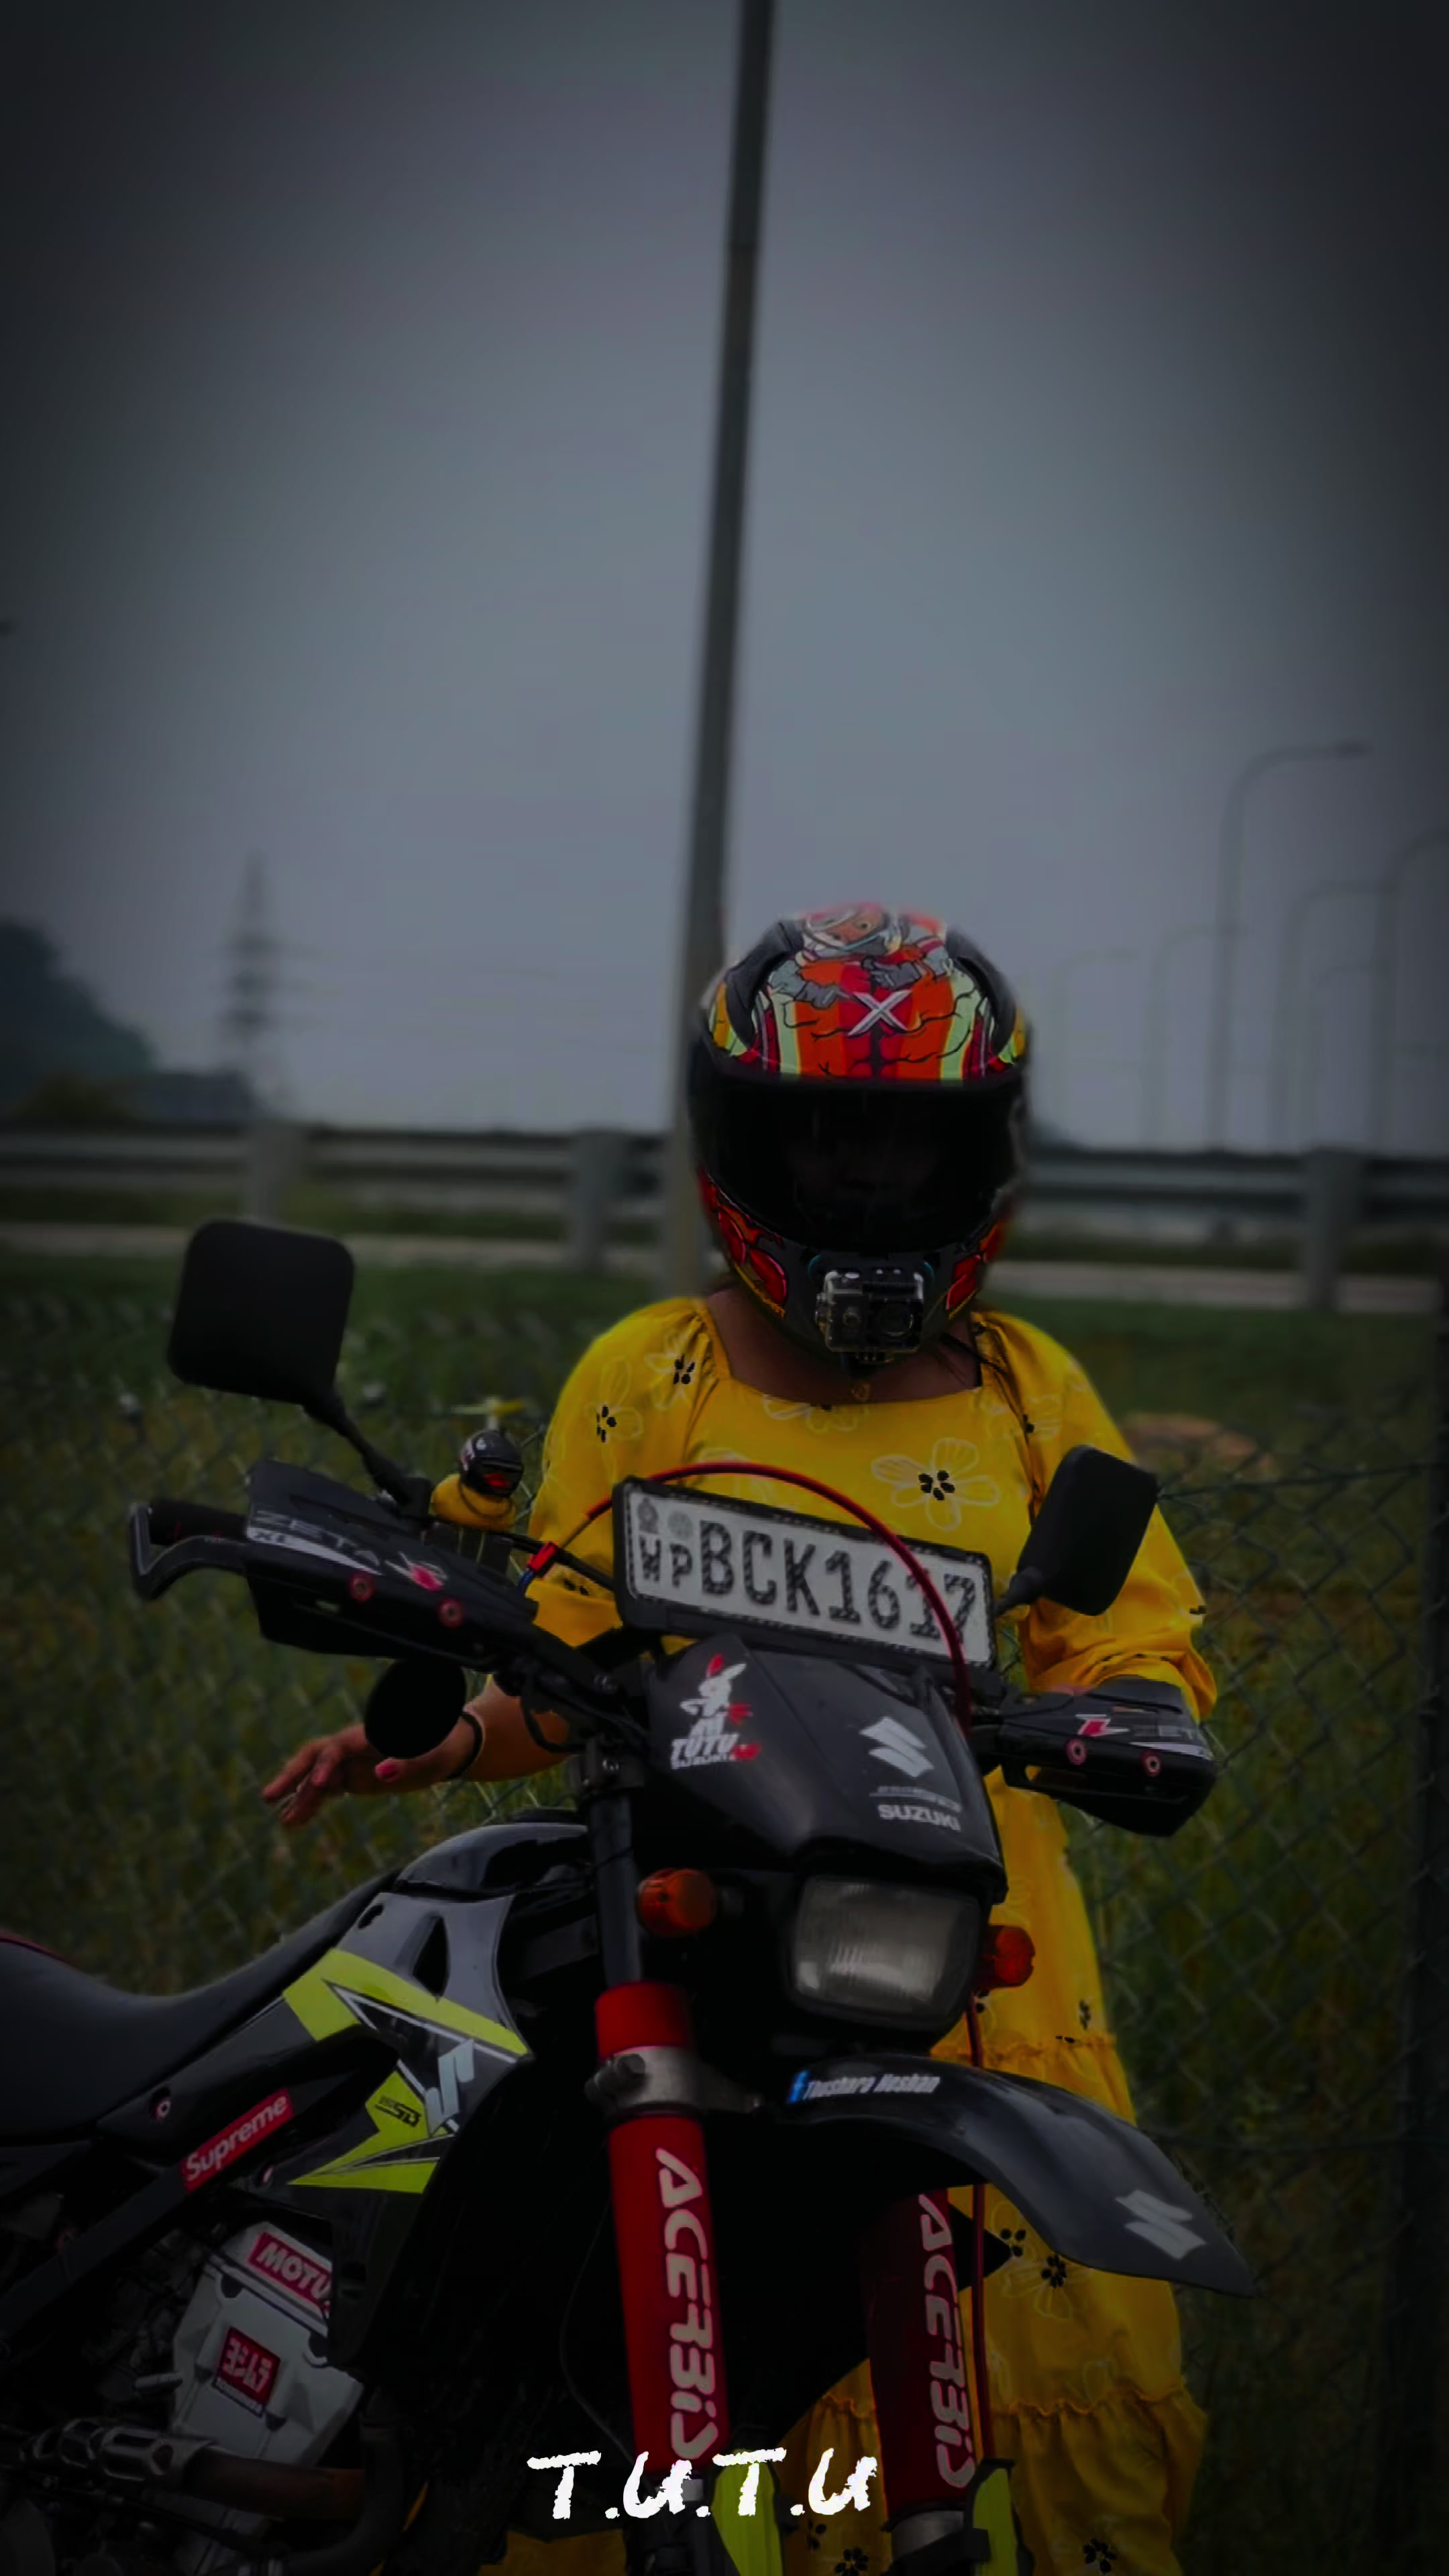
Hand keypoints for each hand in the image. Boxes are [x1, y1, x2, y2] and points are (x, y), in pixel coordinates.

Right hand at [260, 1720, 468, 1828]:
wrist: (444, 1749)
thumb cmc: (437, 1748)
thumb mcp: (427, 1759)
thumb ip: (405, 1765)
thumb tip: (381, 1773)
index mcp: (368, 1735)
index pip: (337, 1747)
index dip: (325, 1765)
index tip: (317, 1786)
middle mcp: (352, 1746)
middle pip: (314, 1756)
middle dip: (292, 1775)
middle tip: (269, 1796)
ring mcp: (348, 1762)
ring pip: (316, 1778)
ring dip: (299, 1798)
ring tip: (284, 1822)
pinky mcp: (349, 1778)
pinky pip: (323, 1791)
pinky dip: (309, 1804)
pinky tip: (293, 1821)